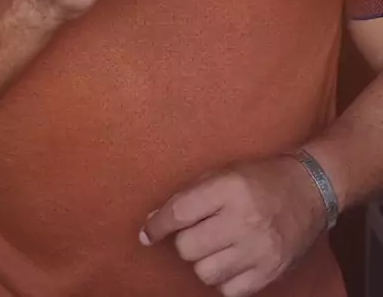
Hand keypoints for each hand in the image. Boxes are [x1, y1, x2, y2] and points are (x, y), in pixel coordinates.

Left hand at [140, 157, 327, 296]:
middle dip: (186, 241)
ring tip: (217, 246)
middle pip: (187, 248)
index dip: (157, 225)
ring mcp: (258, 249)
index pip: (179, 213)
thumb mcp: (225, 172)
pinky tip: (232, 260)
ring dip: (204, 261)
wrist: (311, 189)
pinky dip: (224, 278)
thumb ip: (190, 195)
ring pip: (204, 273)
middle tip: (199, 231)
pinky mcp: (270, 271)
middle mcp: (243, 219)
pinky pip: (228, 290)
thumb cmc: (261, 177)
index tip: (146, 233)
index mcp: (229, 188)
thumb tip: (152, 222)